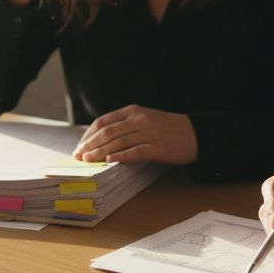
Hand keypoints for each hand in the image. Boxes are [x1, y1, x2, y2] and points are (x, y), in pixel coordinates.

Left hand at [73, 105, 197, 164]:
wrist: (195, 133)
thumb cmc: (167, 128)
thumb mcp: (144, 119)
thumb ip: (125, 125)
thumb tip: (101, 139)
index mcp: (133, 111)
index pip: (103, 121)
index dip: (88, 134)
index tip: (79, 145)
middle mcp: (139, 120)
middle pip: (107, 132)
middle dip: (89, 144)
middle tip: (78, 156)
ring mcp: (148, 133)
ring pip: (117, 142)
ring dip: (99, 152)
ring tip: (88, 160)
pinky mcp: (157, 147)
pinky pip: (135, 152)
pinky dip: (120, 156)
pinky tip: (109, 161)